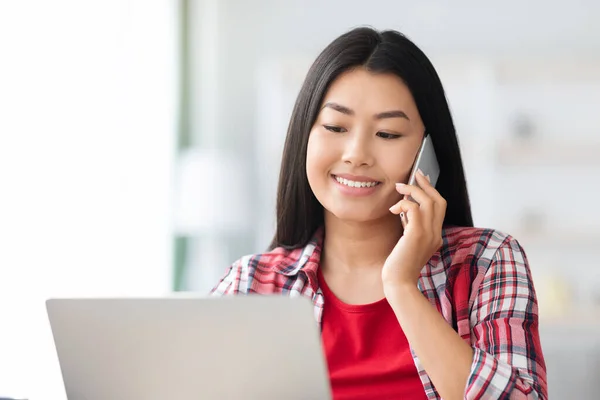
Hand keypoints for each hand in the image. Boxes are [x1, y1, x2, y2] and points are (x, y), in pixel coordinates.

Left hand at [382, 169, 445, 291]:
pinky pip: (414, 208)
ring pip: (428, 201)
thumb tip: (406, 210)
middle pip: (439, 200)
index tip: (422, 180)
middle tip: (415, 174)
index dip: (432, 191)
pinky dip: (404, 203)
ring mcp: (429, 234)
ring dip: (413, 190)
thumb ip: (412, 228)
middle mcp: (436, 233)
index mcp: (435, 236)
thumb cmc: (399, 265)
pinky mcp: (416, 235)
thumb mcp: (409, 243)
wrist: (398, 283)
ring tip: (399, 187)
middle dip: (427, 185)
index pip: (440, 208)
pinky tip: (393, 209)